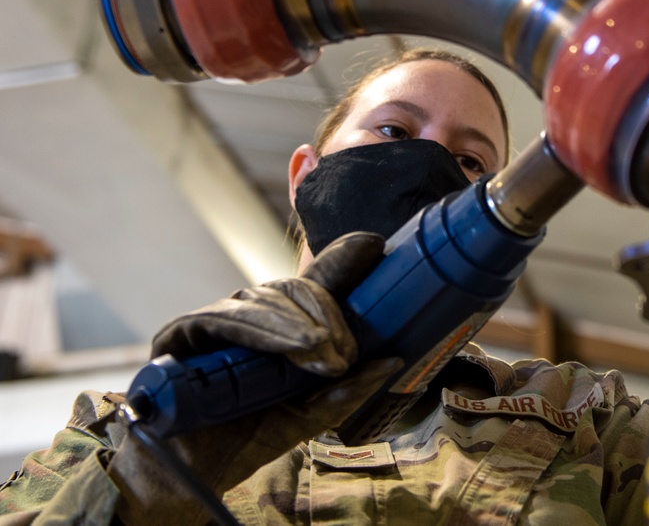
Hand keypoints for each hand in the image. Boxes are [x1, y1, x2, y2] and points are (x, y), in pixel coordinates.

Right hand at [109, 232, 401, 524]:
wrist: (188, 476)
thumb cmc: (244, 439)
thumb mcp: (307, 416)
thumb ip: (345, 392)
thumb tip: (391, 359)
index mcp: (278, 328)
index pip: (312, 285)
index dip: (341, 261)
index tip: (374, 246)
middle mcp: (248, 316)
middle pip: (292, 288)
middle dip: (326, 312)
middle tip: (345, 353)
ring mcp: (215, 321)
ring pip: (264, 299)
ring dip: (299, 324)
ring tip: (323, 351)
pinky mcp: (182, 333)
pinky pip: (226, 318)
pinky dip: (264, 329)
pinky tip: (294, 343)